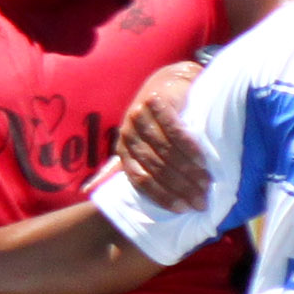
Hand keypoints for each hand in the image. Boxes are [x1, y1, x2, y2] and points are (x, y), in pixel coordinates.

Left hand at [115, 62, 208, 210]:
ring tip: (206, 184)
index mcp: (122, 149)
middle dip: (181, 188)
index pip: (140, 180)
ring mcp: (141, 115)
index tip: (183, 209)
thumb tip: (87, 190)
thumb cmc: (155, 121)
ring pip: (166, 152)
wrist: (169, 84)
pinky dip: (189, 149)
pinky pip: (175, 131)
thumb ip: (117, 167)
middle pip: (157, 168)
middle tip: (201, 201)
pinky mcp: (157, 103)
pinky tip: (202, 161)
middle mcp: (127, 133)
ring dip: (188, 172)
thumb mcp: (135, 145)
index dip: (162, 197)